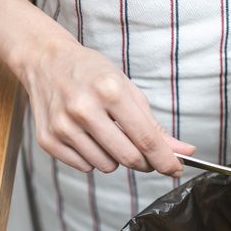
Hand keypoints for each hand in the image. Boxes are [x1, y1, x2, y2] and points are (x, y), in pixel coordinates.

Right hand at [17, 33, 194, 174]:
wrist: (45, 61)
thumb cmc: (92, 73)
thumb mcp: (128, 89)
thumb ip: (155, 126)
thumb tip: (184, 153)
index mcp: (109, 90)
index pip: (146, 138)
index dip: (165, 160)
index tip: (176, 169)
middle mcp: (83, 108)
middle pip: (129, 157)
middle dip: (144, 162)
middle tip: (144, 153)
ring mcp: (63, 126)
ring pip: (107, 166)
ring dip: (114, 157)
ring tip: (105, 133)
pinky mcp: (47, 140)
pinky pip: (85, 167)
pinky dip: (92, 158)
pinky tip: (86, 136)